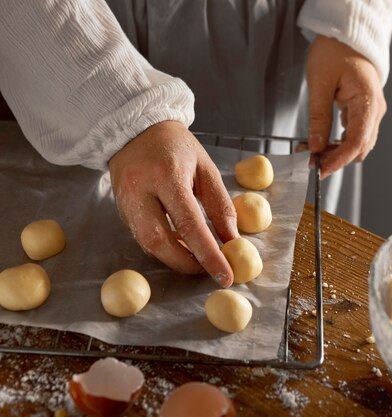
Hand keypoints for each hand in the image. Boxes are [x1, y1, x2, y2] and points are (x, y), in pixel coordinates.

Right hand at [108, 121, 238, 286]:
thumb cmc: (177, 148)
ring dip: (175, 258)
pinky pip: (142, 237)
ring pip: (148, 244)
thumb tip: (232, 241)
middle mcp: (141, 190)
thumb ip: (220, 206)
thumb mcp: (206, 169)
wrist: (135, 131)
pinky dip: (163, 247)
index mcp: (167, 175)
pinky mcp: (119, 210)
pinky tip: (180, 245)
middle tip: (209, 270)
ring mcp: (124, 202)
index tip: (225, 275)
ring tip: (198, 258)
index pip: (190, 224)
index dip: (208, 254)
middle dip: (187, 263)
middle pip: (160, 242)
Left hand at [306, 35, 386, 179]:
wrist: (346, 36)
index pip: (358, 141)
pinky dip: (338, 144)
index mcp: (368, 100)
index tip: (320, 169)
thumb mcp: (320, 82)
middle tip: (309, 160)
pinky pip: (354, 135)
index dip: (339, 160)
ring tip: (311, 151)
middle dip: (336, 159)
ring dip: (336, 153)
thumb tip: (317, 147)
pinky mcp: (364, 112)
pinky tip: (321, 142)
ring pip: (358, 145)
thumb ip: (319, 117)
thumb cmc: (334, 51)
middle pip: (360, 148)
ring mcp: (372, 112)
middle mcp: (375, 110)